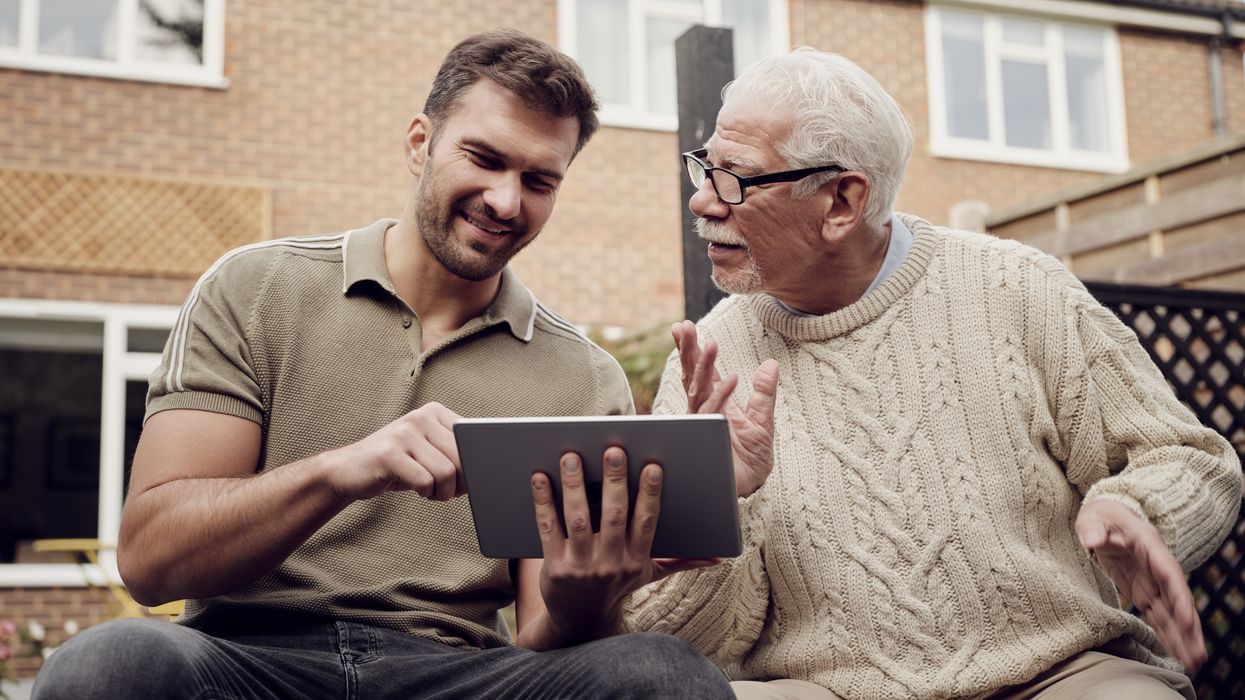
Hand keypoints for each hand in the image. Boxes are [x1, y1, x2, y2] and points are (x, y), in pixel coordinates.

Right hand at [329, 401, 463, 501]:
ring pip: (446, 472)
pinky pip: (425, 481)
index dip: (475, 465)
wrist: (349, 470)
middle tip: (448, 491)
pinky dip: (427, 493)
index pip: (473, 439)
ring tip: (432, 491)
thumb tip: (487, 470)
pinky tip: (418, 490)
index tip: (469, 479)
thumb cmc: (398, 464)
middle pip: (462, 458)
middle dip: (461, 482)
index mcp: (435, 412)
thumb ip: (455, 453)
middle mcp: (420, 417)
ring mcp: (404, 433)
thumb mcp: (429, 452)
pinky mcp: (389, 454)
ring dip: (444, 491)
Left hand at [530, 447, 717, 641]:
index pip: (647, 522)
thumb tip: (720, 557)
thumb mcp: (650, 575)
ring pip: (579, 519)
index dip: (651, 494)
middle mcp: (611, 563)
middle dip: (615, 481)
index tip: (653, 465)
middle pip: (614, 516)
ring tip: (572, 456)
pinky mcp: (554, 567)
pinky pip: (548, 528)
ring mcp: (581, 566)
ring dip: (574, 485)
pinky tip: (540, 477)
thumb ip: (682, 561)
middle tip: (613, 450)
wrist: (580, 621)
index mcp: (637, 559)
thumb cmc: (617, 585)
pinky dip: (543, 501)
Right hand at [672, 320, 778, 497]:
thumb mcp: (763, 420)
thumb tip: (771, 364)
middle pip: (692, 376)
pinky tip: (731, 378)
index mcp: (714, 404)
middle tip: (683, 326)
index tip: (684, 326)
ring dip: (704, 367)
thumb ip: (764, 393)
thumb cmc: (751, 460)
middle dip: (688, 351)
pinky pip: (712, 414)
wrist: (748, 490)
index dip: (692, 350)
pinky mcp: (708, 440)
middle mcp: (703, 412)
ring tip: (711, 344)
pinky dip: (722, 395)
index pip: (700, 372)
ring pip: (698, 391)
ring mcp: (702, 425)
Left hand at [1076, 499, 1205, 670]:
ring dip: (1180, 638)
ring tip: (1193, 664)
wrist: (1104, 517)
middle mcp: (1157, 567)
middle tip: (1198, 655)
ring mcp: (1151, 581)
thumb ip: (1093, 528)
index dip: (1180, 598)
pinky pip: (1156, 615)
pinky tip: (1176, 654)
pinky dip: (1165, 634)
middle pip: (1176, 600)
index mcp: (1150, 547)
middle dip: (1188, 628)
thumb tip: (1092, 539)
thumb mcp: (1093, 517)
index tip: (1187, 621)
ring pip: (1169, 613)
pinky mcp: (1142, 591)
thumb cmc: (1101, 516)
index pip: (1169, 575)